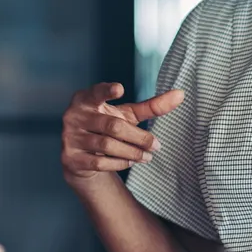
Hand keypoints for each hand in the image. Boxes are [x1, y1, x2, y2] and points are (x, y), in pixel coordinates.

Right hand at [60, 83, 184, 184]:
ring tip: (148, 156)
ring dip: (132, 152)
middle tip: (157, 146)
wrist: (81, 158)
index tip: (120, 88)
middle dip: (138, 137)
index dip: (107, 90)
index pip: (96, 92)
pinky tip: (131, 162)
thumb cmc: (107, 128)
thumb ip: (151, 106)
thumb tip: (181, 94)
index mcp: (86, 99)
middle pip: (113, 126)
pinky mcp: (70, 158)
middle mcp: (74, 115)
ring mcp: (70, 137)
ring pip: (107, 145)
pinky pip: (100, 162)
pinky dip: (119, 163)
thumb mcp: (127, 115)